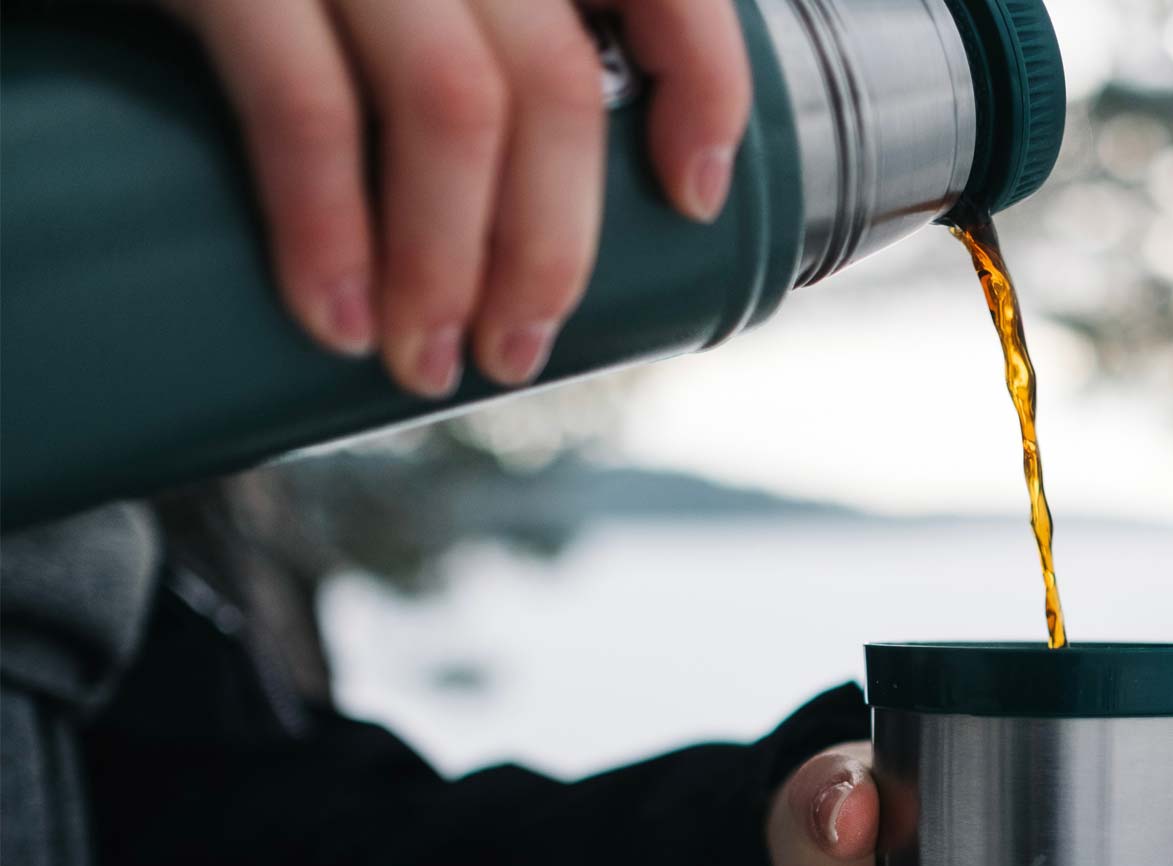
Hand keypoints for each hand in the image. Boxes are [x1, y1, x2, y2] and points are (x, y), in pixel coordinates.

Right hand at [154, 0, 751, 392]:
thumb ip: (464, 31)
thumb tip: (532, 196)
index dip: (703, 84)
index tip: (695, 196)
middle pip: (553, 82)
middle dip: (551, 244)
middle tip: (519, 349)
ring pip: (453, 106)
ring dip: (452, 265)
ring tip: (428, 361)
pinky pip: (304, 104)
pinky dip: (330, 231)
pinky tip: (336, 316)